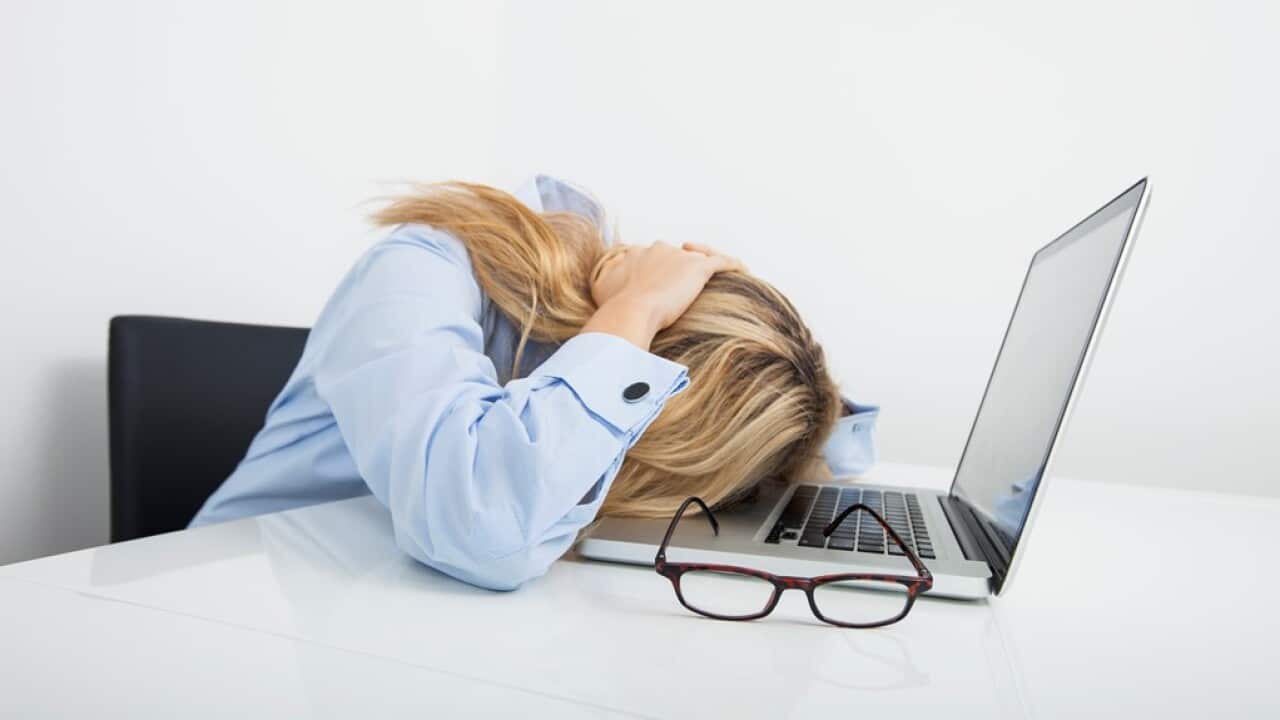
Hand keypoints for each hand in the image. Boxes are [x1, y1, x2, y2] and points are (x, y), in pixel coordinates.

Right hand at [582, 241, 743, 348]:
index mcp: (637, 253)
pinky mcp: (697, 267)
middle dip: (682, 269)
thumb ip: (606, 288)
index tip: (663, 286)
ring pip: (701, 256)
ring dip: (708, 265)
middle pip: (678, 255)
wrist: (630, 312)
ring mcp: (679, 256)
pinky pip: (721, 261)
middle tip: (687, 289)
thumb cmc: (614, 310)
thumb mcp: (601, 294)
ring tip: (717, 278)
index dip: (660, 270)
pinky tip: (743, 272)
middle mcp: (658, 248)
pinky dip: (733, 265)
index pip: (654, 257)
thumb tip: (602, 297)